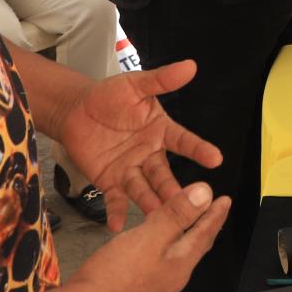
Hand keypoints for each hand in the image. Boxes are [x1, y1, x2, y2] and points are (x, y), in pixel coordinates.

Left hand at [56, 60, 224, 228]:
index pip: (183, 141)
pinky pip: (115, 199)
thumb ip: (161, 79)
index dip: (199, 150)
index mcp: (160, 131)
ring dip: (152, 203)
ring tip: (160, 217)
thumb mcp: (135, 85)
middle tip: (190, 202)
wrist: (75, 110)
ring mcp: (130, 171)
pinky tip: (118, 225)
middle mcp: (150, 155)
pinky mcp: (110, 182)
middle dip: (176, 188)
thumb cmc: (108, 96)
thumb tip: (190, 66)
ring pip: (144, 189)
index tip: (215, 158)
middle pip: (165, 174)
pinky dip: (117, 212)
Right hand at [56, 183, 232, 291]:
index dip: (215, 214)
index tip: (226, 200)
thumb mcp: (149, 236)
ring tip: (181, 230)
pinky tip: (148, 255)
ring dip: (180, 242)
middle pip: (192, 249)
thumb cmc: (115, 276)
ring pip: (174, 261)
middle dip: (202, 229)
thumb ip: (177, 215)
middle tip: (210, 212)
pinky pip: (156, 271)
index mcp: (180, 265)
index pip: (205, 234)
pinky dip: (159, 255)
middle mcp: (173, 282)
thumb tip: (205, 194)